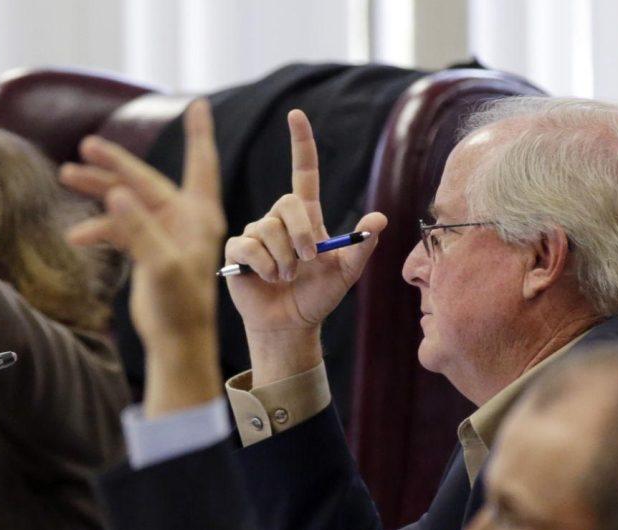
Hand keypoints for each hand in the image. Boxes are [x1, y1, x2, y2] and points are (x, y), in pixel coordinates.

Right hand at [61, 99, 225, 414]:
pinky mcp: (147, 249)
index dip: (198, 133)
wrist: (177, 341)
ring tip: (66, 175)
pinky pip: (118, 228)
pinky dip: (98, 229)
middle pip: (146, 179)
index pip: (200, 163)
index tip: (198, 103)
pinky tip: (76, 238)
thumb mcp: (162, 265)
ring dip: (98, 190)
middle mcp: (184, 218)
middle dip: (115, 161)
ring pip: (126, 200)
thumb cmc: (181, 306)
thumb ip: (139, 228)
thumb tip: (116, 193)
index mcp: (198, 215)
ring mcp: (164, 233)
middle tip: (86, 144)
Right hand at [222, 110, 385, 382]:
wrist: (290, 325)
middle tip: (308, 259)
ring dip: (284, 259)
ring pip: (268, 230)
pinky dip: (264, 265)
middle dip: (300, 232)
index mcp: (306, 217)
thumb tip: (380, 219)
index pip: (303, 172)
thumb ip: (360, 247)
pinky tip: (269, 278)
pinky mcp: (237, 252)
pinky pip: (249, 247)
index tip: (296, 115)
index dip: (301, 143)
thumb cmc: (317, 298)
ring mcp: (256, 234)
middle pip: (286, 203)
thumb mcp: (345, 274)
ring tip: (287, 277)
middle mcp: (279, 220)